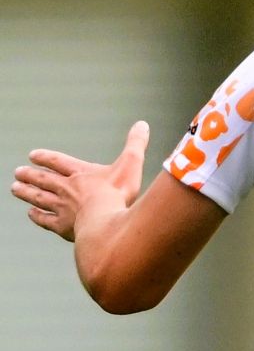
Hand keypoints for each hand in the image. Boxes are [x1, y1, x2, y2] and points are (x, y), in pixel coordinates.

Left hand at [12, 122, 150, 242]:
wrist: (105, 223)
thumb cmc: (118, 194)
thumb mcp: (130, 164)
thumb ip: (135, 144)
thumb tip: (142, 124)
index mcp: (81, 173)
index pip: (58, 162)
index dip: (46, 157)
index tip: (33, 155)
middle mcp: (66, 189)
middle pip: (43, 179)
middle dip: (30, 175)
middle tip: (18, 172)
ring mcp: (62, 208)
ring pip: (38, 198)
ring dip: (26, 192)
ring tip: (15, 188)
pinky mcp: (62, 226)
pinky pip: (44, 220)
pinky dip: (36, 216)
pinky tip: (31, 213)